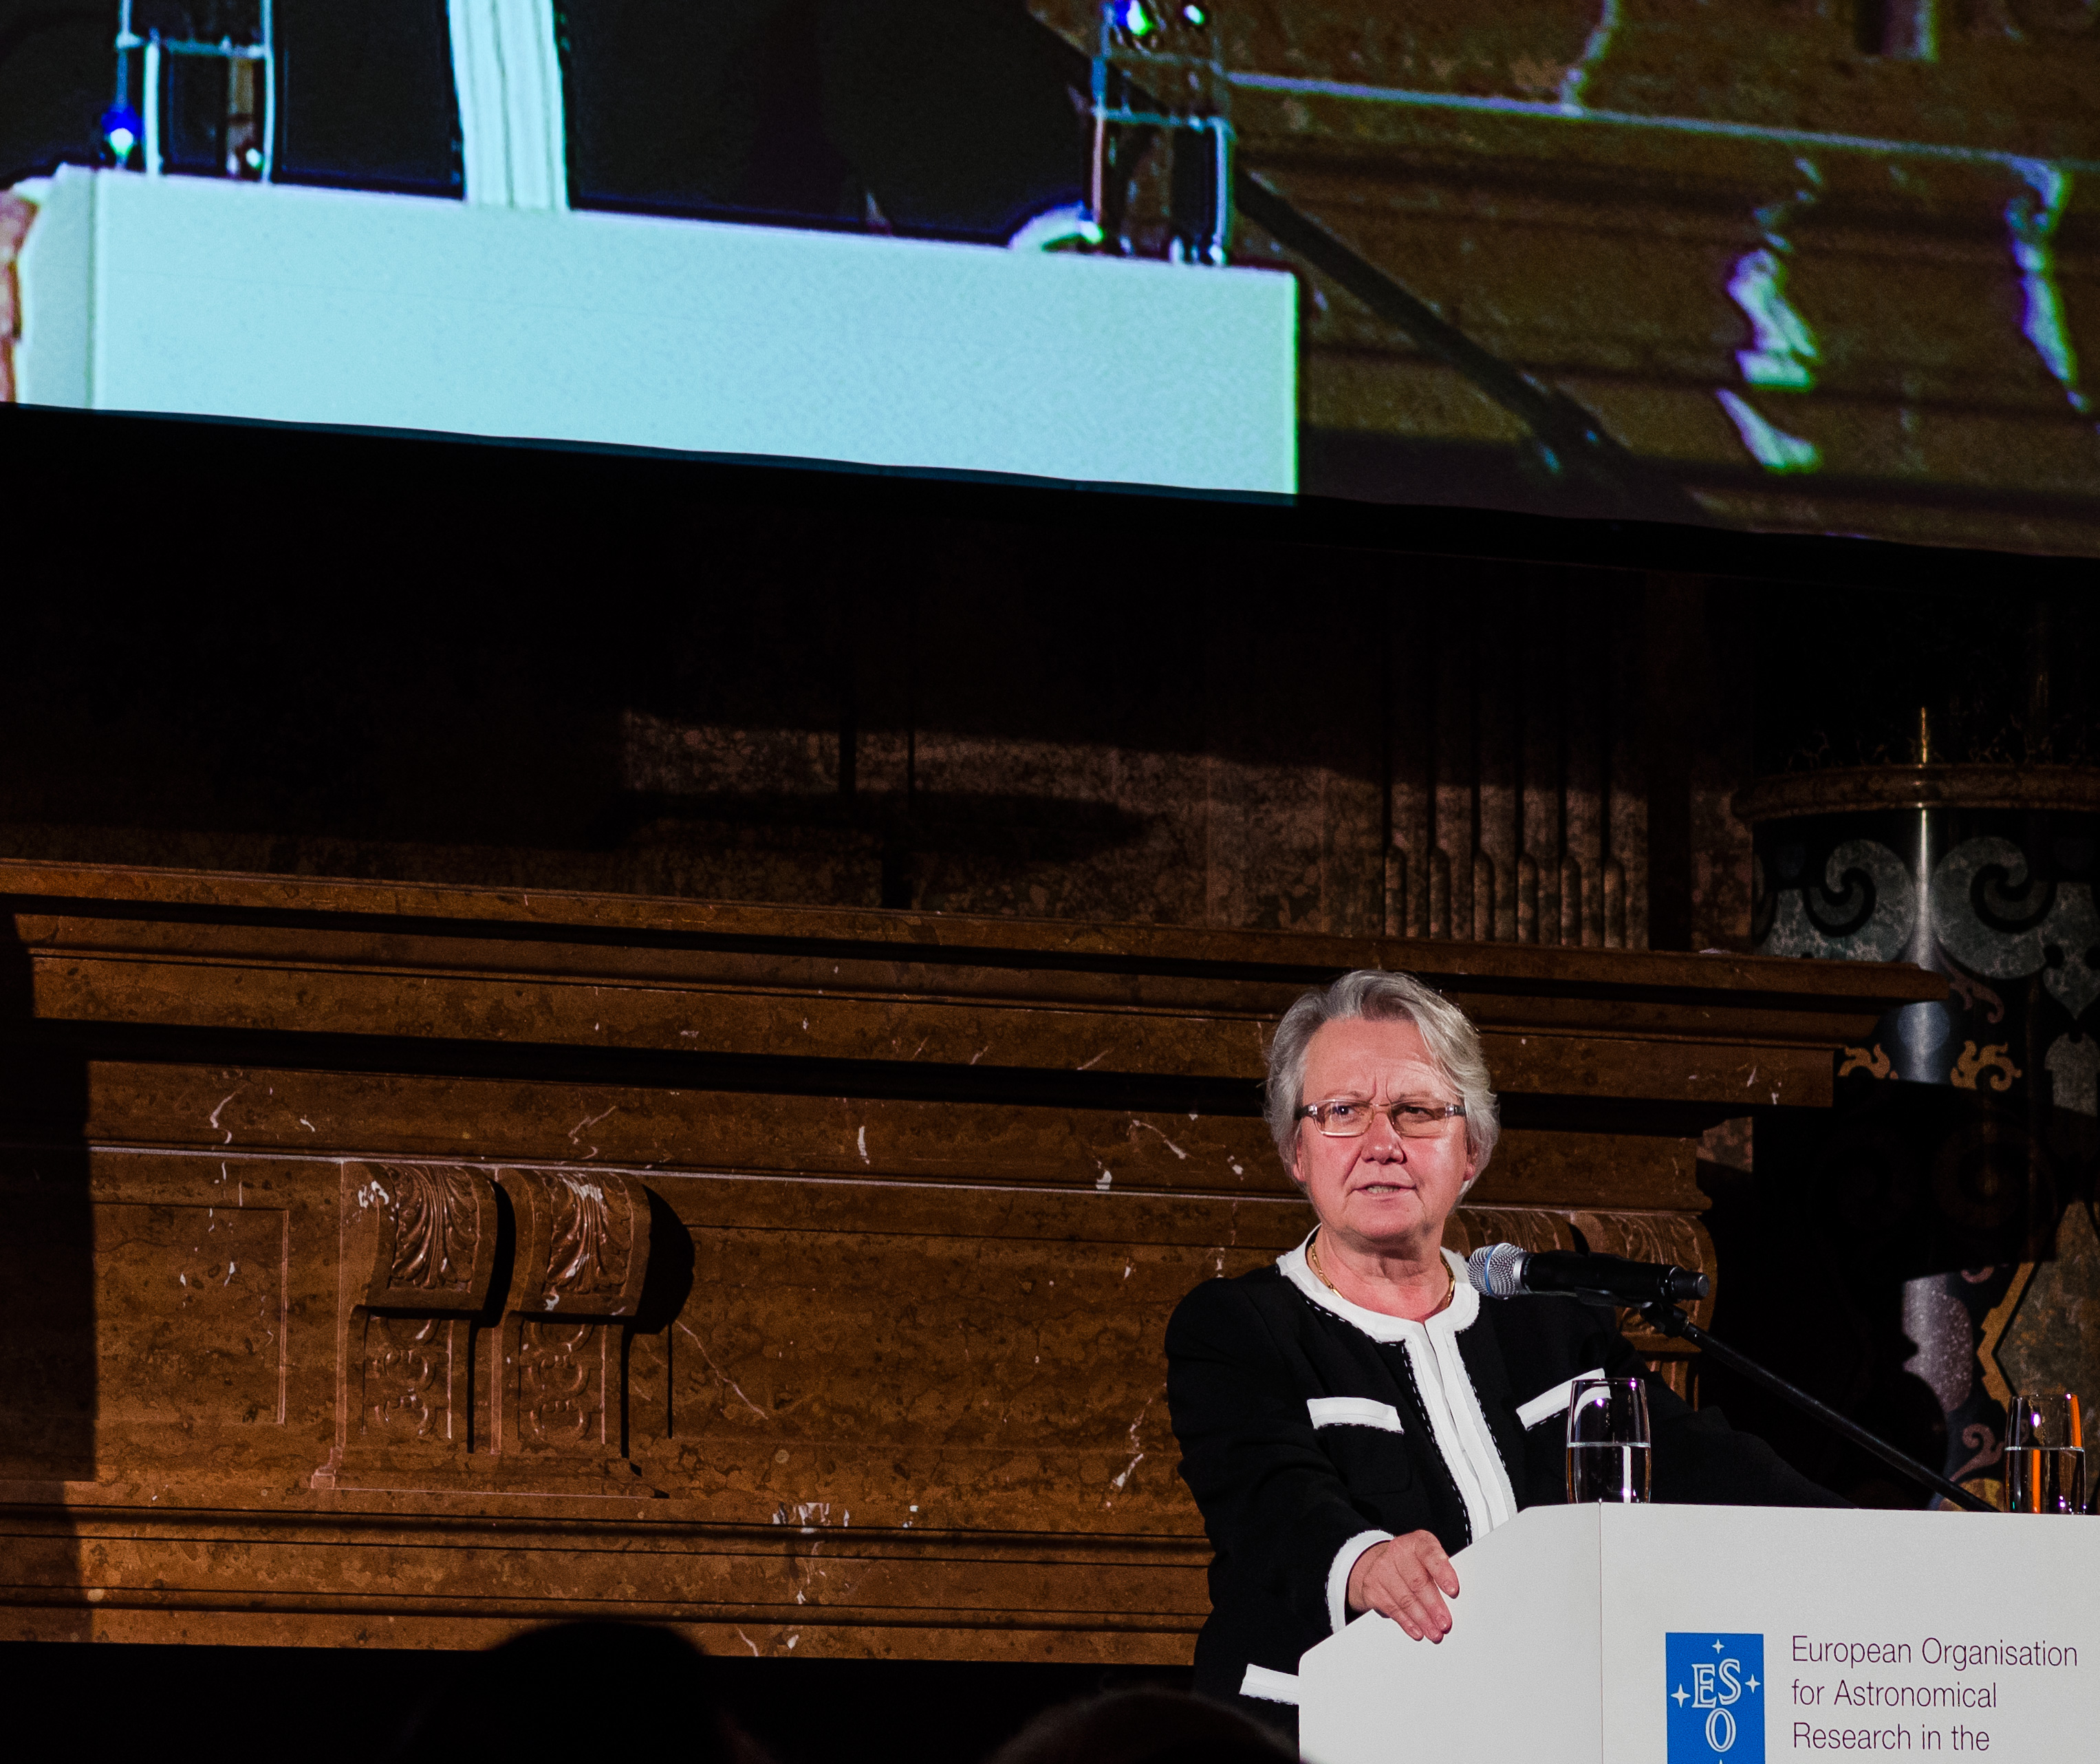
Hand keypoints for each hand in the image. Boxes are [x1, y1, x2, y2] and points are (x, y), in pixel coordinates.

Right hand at [1345, 1531, 1459, 1641]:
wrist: (1377, 1562)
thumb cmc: (1411, 1563)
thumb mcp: (1427, 1558)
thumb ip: (1441, 1572)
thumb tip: (1458, 1598)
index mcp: (1416, 1542)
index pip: (1430, 1553)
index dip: (1442, 1571)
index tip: (1453, 1590)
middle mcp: (1397, 1553)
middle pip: (1417, 1581)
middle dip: (1433, 1605)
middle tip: (1445, 1622)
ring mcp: (1381, 1570)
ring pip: (1404, 1598)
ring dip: (1422, 1619)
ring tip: (1435, 1632)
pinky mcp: (1372, 1588)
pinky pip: (1392, 1609)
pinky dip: (1407, 1622)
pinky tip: (1417, 1630)